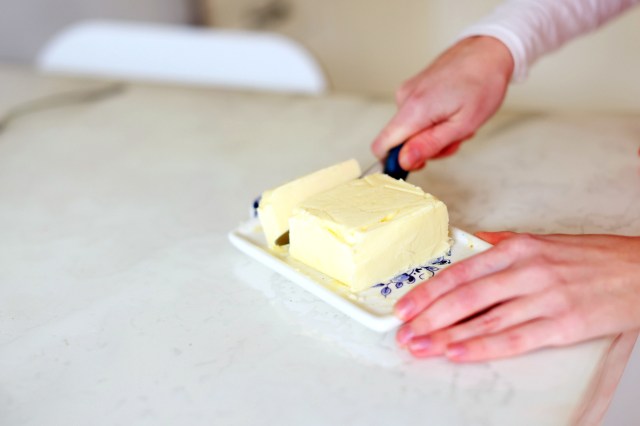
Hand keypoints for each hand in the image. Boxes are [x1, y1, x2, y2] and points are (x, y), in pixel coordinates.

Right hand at [371, 36, 513, 170]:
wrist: (488, 50)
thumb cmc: (483, 83)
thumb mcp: (462, 124)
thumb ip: (429, 145)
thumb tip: (403, 161)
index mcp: (414, 109)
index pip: (381, 146)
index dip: (395, 162)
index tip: (420, 163)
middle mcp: (404, 98)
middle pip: (400, 141)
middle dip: (426, 147)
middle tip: (454, 138)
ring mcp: (407, 91)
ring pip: (410, 130)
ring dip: (433, 134)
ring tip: (457, 121)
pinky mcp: (412, 88)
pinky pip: (415, 116)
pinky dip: (432, 121)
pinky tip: (451, 111)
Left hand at [395, 232, 639, 361]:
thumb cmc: (591, 258)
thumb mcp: (542, 242)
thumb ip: (502, 244)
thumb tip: (469, 244)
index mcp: (518, 248)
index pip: (462, 271)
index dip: (429, 290)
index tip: (405, 305)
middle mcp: (527, 271)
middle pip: (466, 296)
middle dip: (429, 316)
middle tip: (404, 332)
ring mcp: (545, 298)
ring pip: (485, 319)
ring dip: (447, 335)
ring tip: (421, 346)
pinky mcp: (563, 324)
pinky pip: (514, 339)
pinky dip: (482, 347)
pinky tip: (458, 352)